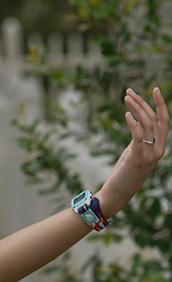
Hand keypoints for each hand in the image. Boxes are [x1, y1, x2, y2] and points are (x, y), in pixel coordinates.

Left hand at [97, 87, 168, 215]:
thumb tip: (137, 122)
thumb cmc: (124, 172)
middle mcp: (158, 149)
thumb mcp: (133, 152)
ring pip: (147, 124)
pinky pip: (138, 136)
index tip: (154, 89)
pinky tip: (126, 114)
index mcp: (159, 147)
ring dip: (136, 109)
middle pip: (156, 119)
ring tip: (125, 98)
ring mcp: (149, 154)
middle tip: (130, 91)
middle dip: (144, 102)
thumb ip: (139, 139)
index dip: (160, 104)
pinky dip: (133, 123)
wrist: (118, 192)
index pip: (164, 121)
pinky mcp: (137, 157)